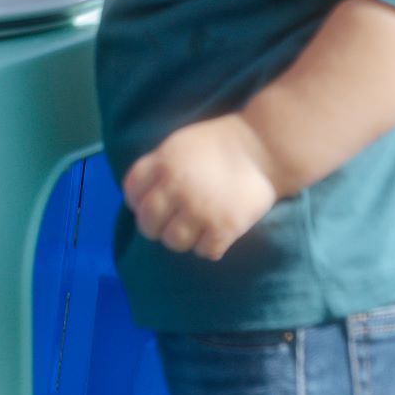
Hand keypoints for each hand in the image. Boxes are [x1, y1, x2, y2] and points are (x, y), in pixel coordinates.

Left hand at [123, 114, 280, 261]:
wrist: (263, 147)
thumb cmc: (218, 143)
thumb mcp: (178, 144)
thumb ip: (158, 167)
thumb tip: (143, 195)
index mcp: (162, 164)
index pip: (131, 193)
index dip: (137, 202)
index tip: (150, 205)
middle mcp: (175, 189)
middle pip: (147, 224)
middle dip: (156, 227)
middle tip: (172, 222)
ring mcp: (199, 210)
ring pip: (173, 243)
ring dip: (182, 239)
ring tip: (195, 229)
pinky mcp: (223, 228)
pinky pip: (204, 252)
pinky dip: (209, 247)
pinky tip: (216, 234)